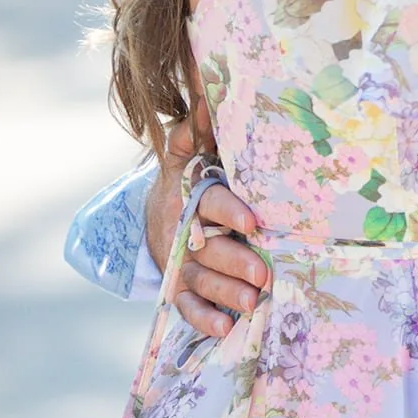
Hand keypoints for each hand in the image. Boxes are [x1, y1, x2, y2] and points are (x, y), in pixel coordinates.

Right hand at [150, 120, 271, 338]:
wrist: (154, 211)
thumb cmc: (186, 176)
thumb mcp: (185, 151)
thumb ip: (197, 127)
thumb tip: (207, 87)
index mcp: (190, 197)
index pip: (210, 204)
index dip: (230, 213)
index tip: (253, 222)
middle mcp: (185, 233)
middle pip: (209, 250)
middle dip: (235, 262)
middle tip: (263, 274)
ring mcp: (183, 263)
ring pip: (202, 281)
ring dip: (226, 294)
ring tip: (253, 304)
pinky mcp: (180, 289)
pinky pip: (188, 308)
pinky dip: (204, 320)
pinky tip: (226, 330)